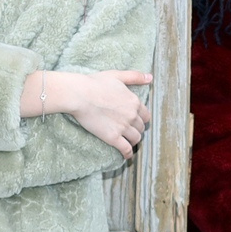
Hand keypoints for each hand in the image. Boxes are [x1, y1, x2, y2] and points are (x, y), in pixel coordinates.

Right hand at [32, 68, 153, 157]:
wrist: (80, 95)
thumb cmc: (95, 83)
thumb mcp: (117, 75)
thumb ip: (135, 76)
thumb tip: (150, 77)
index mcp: (134, 101)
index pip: (146, 115)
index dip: (142, 119)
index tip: (136, 121)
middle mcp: (132, 115)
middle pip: (141, 128)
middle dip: (137, 130)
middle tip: (130, 131)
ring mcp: (123, 127)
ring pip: (136, 139)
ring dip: (133, 141)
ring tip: (128, 142)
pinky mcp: (113, 137)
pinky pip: (125, 149)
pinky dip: (127, 153)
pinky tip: (126, 155)